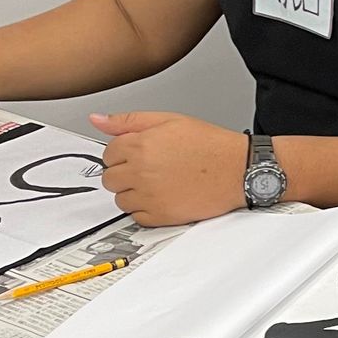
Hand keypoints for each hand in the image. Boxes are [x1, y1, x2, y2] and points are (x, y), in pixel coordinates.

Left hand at [94, 111, 246, 225]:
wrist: (239, 170)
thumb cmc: (211, 146)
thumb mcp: (170, 120)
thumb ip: (129, 120)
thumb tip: (97, 120)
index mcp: (140, 145)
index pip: (108, 153)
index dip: (123, 153)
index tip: (137, 154)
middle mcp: (140, 171)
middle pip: (110, 178)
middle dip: (125, 173)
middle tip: (148, 169)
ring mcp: (149, 196)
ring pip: (120, 199)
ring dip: (133, 193)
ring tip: (158, 183)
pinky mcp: (161, 216)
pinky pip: (136, 217)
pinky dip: (145, 210)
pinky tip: (163, 197)